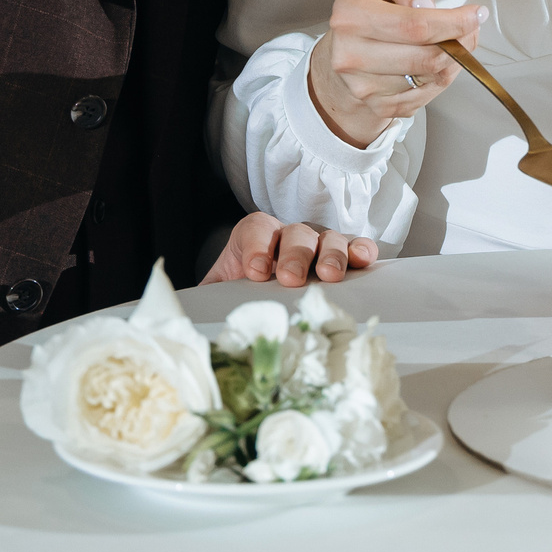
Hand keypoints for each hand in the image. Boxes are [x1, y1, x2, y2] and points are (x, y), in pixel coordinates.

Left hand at [202, 211, 378, 286]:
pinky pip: (354, 246)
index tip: (256, 272)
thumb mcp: (217, 296)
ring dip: (330, 254)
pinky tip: (363, 260)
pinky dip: (360, 250)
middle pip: (295, 233)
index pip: (256, 229)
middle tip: (290, 277)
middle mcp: (287, 236)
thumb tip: (189, 322)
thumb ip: (205, 301)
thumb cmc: (239, 299)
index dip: (257, 246)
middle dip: (293, 253)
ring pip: (327, 238)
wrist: (258, 303)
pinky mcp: (342, 257)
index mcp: (253, 238)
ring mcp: (317, 244)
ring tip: (329, 275)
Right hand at [310, 0, 484, 147]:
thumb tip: (423, 2)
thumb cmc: (368, 3)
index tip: (475, 14)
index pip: (414, 25)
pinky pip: (426, 95)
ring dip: (454, 59)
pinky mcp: (379, 105)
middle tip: (471, 26)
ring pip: (431, 78)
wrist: (345, 45)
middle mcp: (351, 55)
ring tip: (452, 40)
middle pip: (427, 57)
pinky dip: (442, 77)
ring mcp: (364, 86)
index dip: (453, 22)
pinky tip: (437, 60)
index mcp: (351, 16)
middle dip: (460, 41)